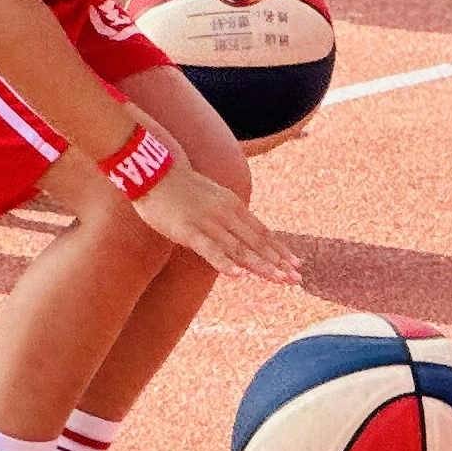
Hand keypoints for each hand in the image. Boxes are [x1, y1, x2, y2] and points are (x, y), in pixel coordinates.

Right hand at [129, 158, 301, 285]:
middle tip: (296, 279)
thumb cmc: (180, 187)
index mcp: (233, 206)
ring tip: (279, 279)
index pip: (262, 232)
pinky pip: (210, 249)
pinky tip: (239, 276)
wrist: (155, 171)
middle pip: (257, 242)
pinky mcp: (189, 230)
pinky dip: (225, 263)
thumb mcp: (212, 198)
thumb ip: (227, 214)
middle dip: (278, 262)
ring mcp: (209, 222)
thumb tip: (239, 231)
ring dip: (261, 265)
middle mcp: (226, 214)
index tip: (296, 264)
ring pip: (240, 248)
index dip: (280, 250)